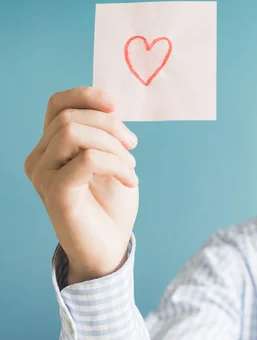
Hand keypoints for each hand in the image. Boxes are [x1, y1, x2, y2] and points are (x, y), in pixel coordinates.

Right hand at [24, 86, 138, 284]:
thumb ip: (103, 132)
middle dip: (110, 126)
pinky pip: (87, 160)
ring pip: (73, 133)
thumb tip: (109, 106)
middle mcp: (39, 159)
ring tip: (130, 167)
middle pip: (69, 117)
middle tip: (132, 146)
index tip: (115, 105)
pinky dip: (117, 165)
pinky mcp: (56, 193)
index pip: (57, 105)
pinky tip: (130, 181)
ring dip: (112, 145)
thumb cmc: (111, 203)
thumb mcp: (112, 158)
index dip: (86, 96)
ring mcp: (43, 176)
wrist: (110, 246)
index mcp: (51, 146)